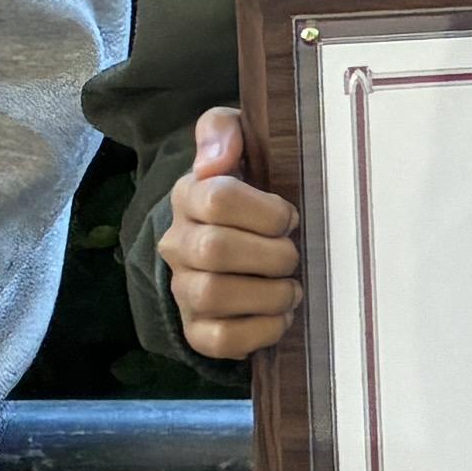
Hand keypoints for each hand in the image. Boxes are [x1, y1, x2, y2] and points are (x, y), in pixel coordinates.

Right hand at [158, 111, 303, 359]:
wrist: (232, 238)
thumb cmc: (247, 188)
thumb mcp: (238, 143)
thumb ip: (222, 130)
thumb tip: (215, 159)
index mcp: (190, 195)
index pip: (218, 198)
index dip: (266, 211)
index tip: (289, 216)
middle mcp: (178, 243)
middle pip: (215, 250)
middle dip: (271, 254)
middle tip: (293, 254)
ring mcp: (183, 289)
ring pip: (213, 295)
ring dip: (268, 294)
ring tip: (291, 287)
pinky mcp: (196, 329)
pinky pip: (218, 340)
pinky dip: (260, 331)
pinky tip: (280, 315)